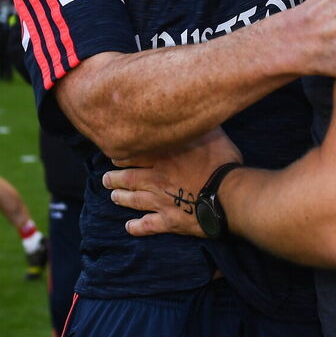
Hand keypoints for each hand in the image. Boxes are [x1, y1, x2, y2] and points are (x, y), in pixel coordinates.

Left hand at [105, 128, 242, 238]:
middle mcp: (156, 178)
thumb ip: (196, 124)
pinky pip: (148, 226)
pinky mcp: (170, 221)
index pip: (133, 155)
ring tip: (113, 197)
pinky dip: (136, 227)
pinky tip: (129, 227)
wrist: (229, 194)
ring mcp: (161, 201)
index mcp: (164, 156)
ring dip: (121, 199)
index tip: (115, 157)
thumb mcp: (211, 132)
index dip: (121, 156)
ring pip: (134, 200)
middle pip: (127, 178)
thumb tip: (191, 109)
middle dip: (113, 179)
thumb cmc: (222, 161)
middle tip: (106, 179)